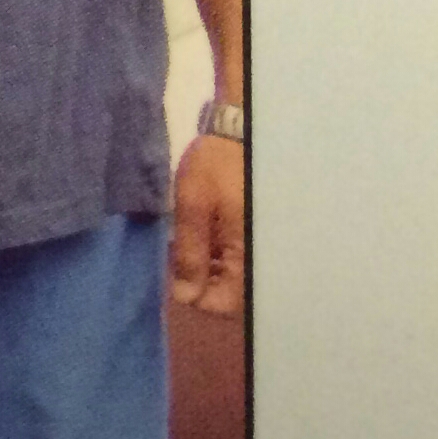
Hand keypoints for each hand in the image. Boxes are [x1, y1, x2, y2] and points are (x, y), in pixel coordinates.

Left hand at [169, 131, 245, 314]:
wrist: (242, 134)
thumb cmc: (216, 168)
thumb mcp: (193, 207)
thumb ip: (190, 254)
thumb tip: (186, 296)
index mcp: (246, 256)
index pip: (221, 305)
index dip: (193, 294)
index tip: (176, 271)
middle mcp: (260, 259)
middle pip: (229, 295)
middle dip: (201, 281)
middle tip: (180, 252)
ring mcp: (261, 248)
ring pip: (234, 279)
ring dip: (209, 268)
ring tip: (190, 240)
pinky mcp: (258, 236)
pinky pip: (240, 260)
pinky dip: (220, 255)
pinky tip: (205, 235)